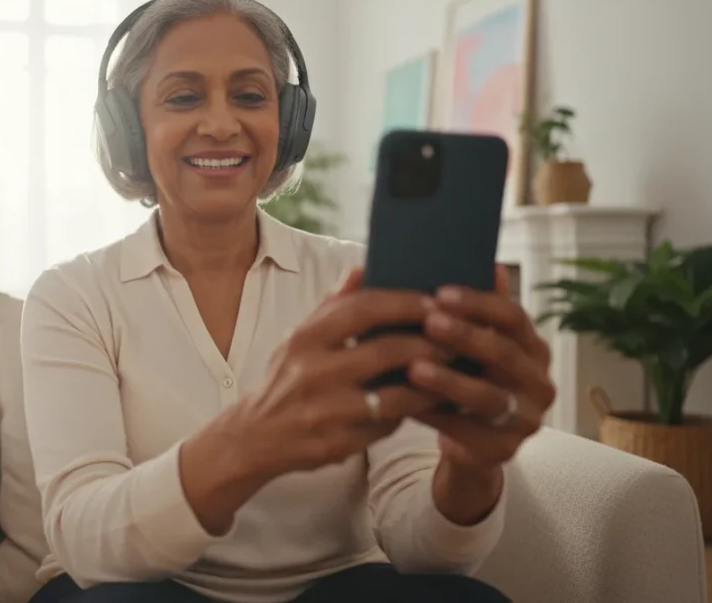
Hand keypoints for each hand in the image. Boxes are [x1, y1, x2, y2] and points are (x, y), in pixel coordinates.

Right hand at [181, 270, 448, 535]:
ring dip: (429, 384)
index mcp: (304, 338)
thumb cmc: (286, 380)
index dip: (405, 303)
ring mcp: (324, 411)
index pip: (363, 309)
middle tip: (458, 338)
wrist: (254, 437)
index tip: (436, 301)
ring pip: (394, 395)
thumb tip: (360, 268)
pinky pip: (386, 426)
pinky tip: (429, 403)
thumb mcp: (298, 339)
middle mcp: (311, 372)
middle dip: (429, 343)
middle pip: (386, 351)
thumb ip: (332, 307)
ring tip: (453, 373)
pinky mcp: (335, 443)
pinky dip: (410, 413)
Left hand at [409, 265, 555, 471]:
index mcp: (531, 348)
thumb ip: (473, 311)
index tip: (440, 293)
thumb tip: (487, 263)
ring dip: (450, 381)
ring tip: (415, 368)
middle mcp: (539, 381)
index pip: (513, 318)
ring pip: (488, 396)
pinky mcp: (505, 449)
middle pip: (504, 354)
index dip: (479, 304)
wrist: (469, 443)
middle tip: (428, 322)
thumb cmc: (466, 380)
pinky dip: (438, 418)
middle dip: (465, 336)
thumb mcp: (470, 346)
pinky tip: (409, 405)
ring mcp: (527, 418)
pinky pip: (469, 432)